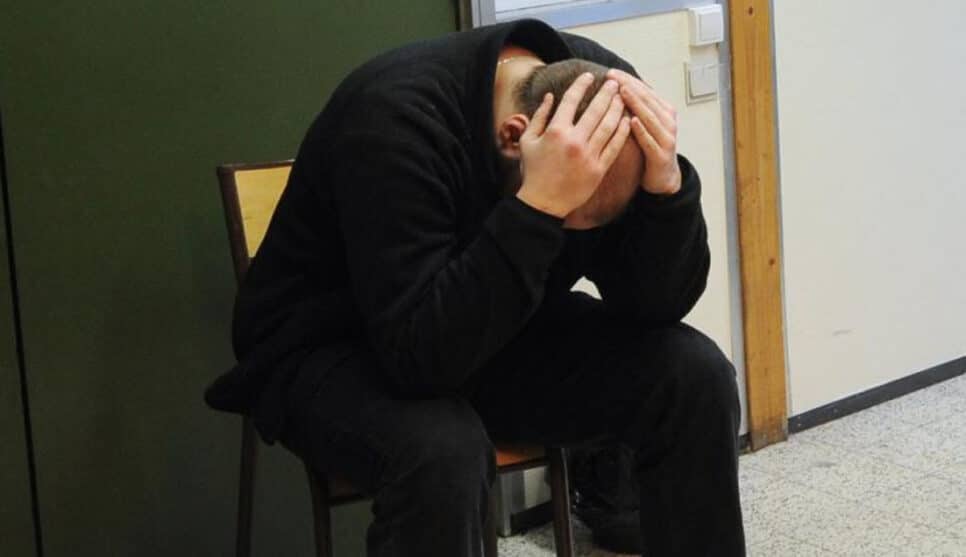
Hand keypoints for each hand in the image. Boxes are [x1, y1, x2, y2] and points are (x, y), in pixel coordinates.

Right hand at [516, 73, 631, 217]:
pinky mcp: (599, 169)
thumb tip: (550, 96)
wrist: (543, 202)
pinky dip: (622, 131)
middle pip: (596, 109)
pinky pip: (615, 146)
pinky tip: (626, 120)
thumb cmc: (533, 171)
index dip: (581, 85)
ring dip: (618, 108)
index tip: (589, 76)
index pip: (571, 100)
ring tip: (623, 97)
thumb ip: (539, 116)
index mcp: (555, 131)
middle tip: (614, 82)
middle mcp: (574, 141)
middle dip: (607, 92)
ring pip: (609, 125)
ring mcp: (588, 155)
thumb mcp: (528, 141)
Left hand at [607, 69, 681, 195]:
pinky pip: (650, 140)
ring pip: (650, 117)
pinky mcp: (662, 155)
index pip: (645, 90)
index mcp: (663, 110)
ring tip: (622, 93)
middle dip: (630, 86)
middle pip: (647, 100)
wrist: (663, 177)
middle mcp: (668, 121)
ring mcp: (667, 138)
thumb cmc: (650, 148)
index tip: (611, 72)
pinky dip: (642, 130)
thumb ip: (635, 108)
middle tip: (613, 77)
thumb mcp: (644, 124)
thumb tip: (613, 87)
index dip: (628, 79)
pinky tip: (632, 122)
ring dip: (636, 103)